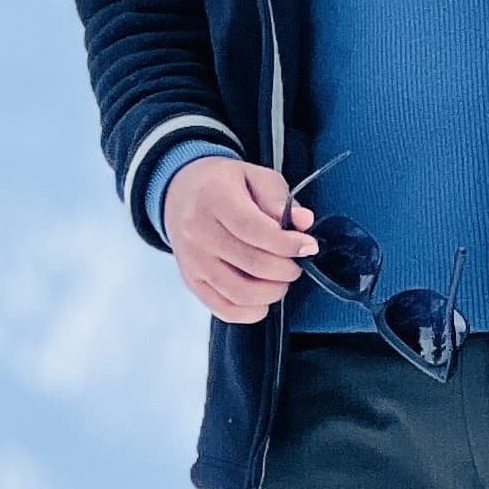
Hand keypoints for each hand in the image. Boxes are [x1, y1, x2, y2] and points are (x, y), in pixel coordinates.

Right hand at [162, 156, 321, 324]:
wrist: (180, 193)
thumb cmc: (222, 184)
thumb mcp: (254, 176)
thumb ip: (279, 199)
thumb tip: (303, 222)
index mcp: (215, 198)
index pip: (255, 230)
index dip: (287, 244)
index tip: (308, 246)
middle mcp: (198, 232)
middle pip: (251, 264)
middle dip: (286, 269)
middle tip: (296, 263)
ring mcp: (193, 260)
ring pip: (239, 292)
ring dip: (272, 292)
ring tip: (282, 279)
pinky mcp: (192, 281)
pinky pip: (223, 308)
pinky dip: (250, 312)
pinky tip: (264, 299)